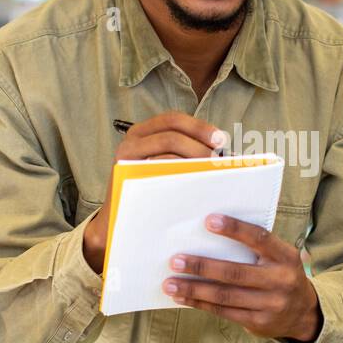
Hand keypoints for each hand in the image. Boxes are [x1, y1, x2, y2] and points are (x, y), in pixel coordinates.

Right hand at [81, 112, 226, 272]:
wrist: (121, 222)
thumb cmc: (150, 194)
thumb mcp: (164, 167)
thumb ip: (182, 154)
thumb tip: (218, 151)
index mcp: (143, 132)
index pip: (173, 120)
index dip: (199, 127)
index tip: (220, 139)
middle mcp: (131, 140)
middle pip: (172, 132)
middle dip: (199, 143)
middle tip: (217, 159)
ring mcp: (126, 157)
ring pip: (166, 148)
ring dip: (193, 156)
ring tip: (210, 170)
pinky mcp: (126, 176)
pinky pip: (157, 169)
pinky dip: (180, 173)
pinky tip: (195, 184)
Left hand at [162, 214, 321, 342]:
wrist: (304, 314)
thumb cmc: (281, 276)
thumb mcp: (279, 258)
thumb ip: (255, 249)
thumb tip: (209, 236)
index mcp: (285, 257)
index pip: (259, 238)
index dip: (234, 229)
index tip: (209, 221)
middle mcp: (280, 280)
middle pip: (235, 272)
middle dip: (202, 266)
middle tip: (176, 260)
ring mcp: (270, 304)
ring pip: (225, 295)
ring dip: (194, 289)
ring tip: (170, 283)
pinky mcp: (259, 323)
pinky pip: (223, 312)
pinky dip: (200, 304)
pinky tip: (182, 297)